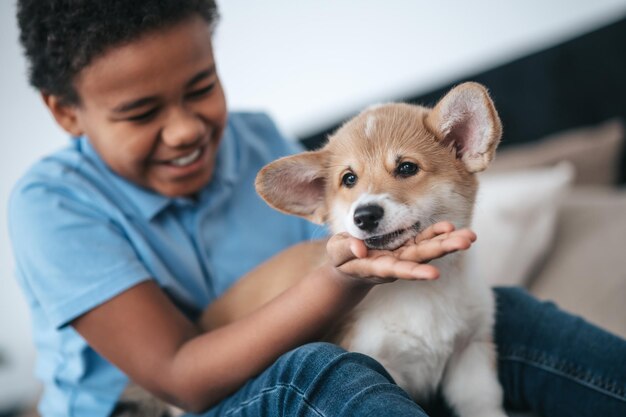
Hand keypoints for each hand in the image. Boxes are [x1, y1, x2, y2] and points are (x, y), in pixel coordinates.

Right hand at [326, 221, 475, 285]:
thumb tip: (360, 249)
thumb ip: (346, 249)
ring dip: (448, 242)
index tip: (433, 274)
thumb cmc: (341, 259)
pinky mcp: (405, 246)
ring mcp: (403, 255)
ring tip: (470, 237)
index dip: (415, 272)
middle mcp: (396, 264)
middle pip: (421, 258)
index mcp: (377, 268)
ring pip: (428, 249)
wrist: (348, 266)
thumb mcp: (337, 253)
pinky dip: (436, 234)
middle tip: (465, 242)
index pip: (398, 270)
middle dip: (443, 250)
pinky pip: (422, 239)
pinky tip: (450, 227)